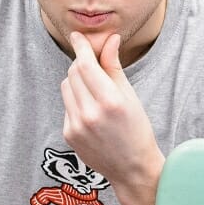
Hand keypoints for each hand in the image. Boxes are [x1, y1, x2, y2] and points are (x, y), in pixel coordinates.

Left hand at [60, 33, 162, 204]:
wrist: (131, 168)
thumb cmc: (137, 130)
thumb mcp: (130, 96)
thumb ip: (114, 66)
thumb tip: (110, 40)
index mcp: (110, 101)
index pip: (85, 65)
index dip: (80, 47)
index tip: (78, 36)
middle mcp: (90, 113)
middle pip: (73, 73)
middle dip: (81, 64)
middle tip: (93, 64)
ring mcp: (76, 125)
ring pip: (66, 87)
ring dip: (77, 81)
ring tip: (95, 91)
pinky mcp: (68, 134)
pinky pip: (67, 105)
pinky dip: (76, 100)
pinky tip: (92, 111)